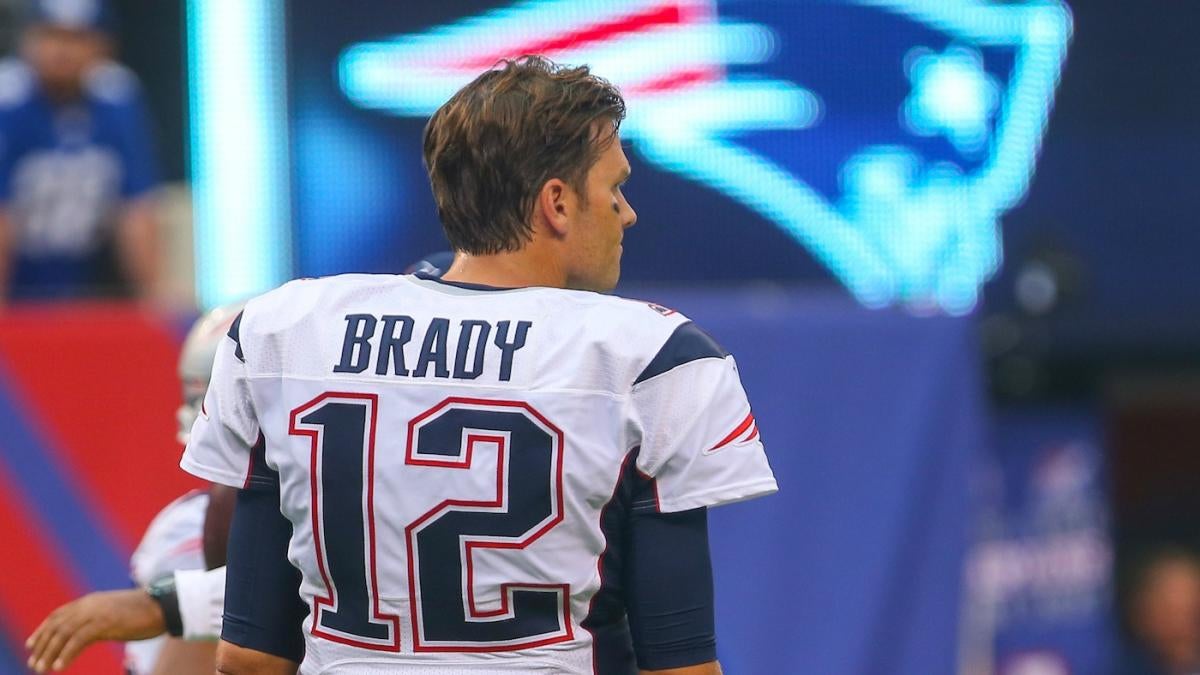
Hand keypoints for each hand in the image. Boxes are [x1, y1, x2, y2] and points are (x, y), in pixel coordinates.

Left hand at [26, 589, 165, 671]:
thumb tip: (92, 631)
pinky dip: (65, 654)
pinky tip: (59, 666)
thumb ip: (101, 618)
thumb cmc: (146, 612)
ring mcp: (97, 613)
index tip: (33, 644)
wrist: (164, 606)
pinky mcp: (104, 623)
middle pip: (57, 624)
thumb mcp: (117, 612)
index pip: (59, 614)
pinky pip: (77, 641)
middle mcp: (90, 604)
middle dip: (42, 644)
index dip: (43, 629)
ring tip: (42, 668)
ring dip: (49, 652)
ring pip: (63, 633)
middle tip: (34, 662)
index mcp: (92, 600)